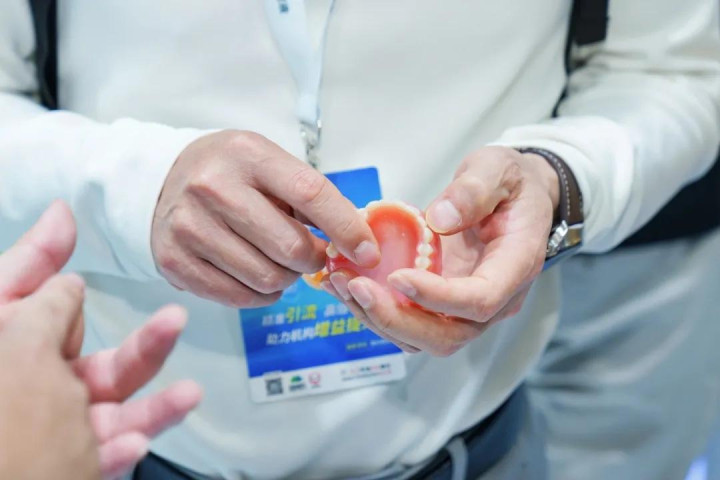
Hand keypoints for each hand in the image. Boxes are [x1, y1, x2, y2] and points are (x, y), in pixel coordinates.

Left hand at [0, 201, 202, 478]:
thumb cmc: (2, 434)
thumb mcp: (20, 350)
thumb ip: (47, 303)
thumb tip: (65, 262)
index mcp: (4, 345)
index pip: (17, 288)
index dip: (40, 253)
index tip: (62, 218)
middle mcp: (23, 383)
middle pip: (88, 353)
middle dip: (143, 341)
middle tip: (173, 322)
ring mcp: (50, 430)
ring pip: (113, 405)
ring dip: (155, 399)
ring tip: (188, 394)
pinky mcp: (71, 466)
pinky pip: (105, 452)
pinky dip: (125, 448)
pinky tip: (133, 444)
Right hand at [151, 130, 379, 307]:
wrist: (163, 181)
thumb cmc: (232, 174)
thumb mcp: (270, 164)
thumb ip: (312, 197)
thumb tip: (360, 240)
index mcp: (248, 154)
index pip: (311, 194)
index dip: (346, 228)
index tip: (367, 253)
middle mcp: (213, 187)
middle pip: (290, 248)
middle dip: (314, 260)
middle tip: (312, 255)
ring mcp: (189, 226)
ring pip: (267, 278)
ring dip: (287, 279)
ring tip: (278, 261)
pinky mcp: (174, 262)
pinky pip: (240, 298)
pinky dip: (261, 294)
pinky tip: (256, 274)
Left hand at [327, 147, 558, 355]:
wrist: (517, 197)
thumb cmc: (511, 183)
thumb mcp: (498, 169)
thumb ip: (474, 190)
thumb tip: (440, 218)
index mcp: (515, 267)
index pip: (479, 300)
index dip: (436, 297)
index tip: (397, 276)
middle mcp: (494, 299)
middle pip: (447, 336)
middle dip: (397, 320)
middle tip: (356, 287)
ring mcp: (466, 308)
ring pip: (423, 338)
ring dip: (379, 319)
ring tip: (342, 284)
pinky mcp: (442, 305)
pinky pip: (409, 321)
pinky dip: (375, 310)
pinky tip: (345, 284)